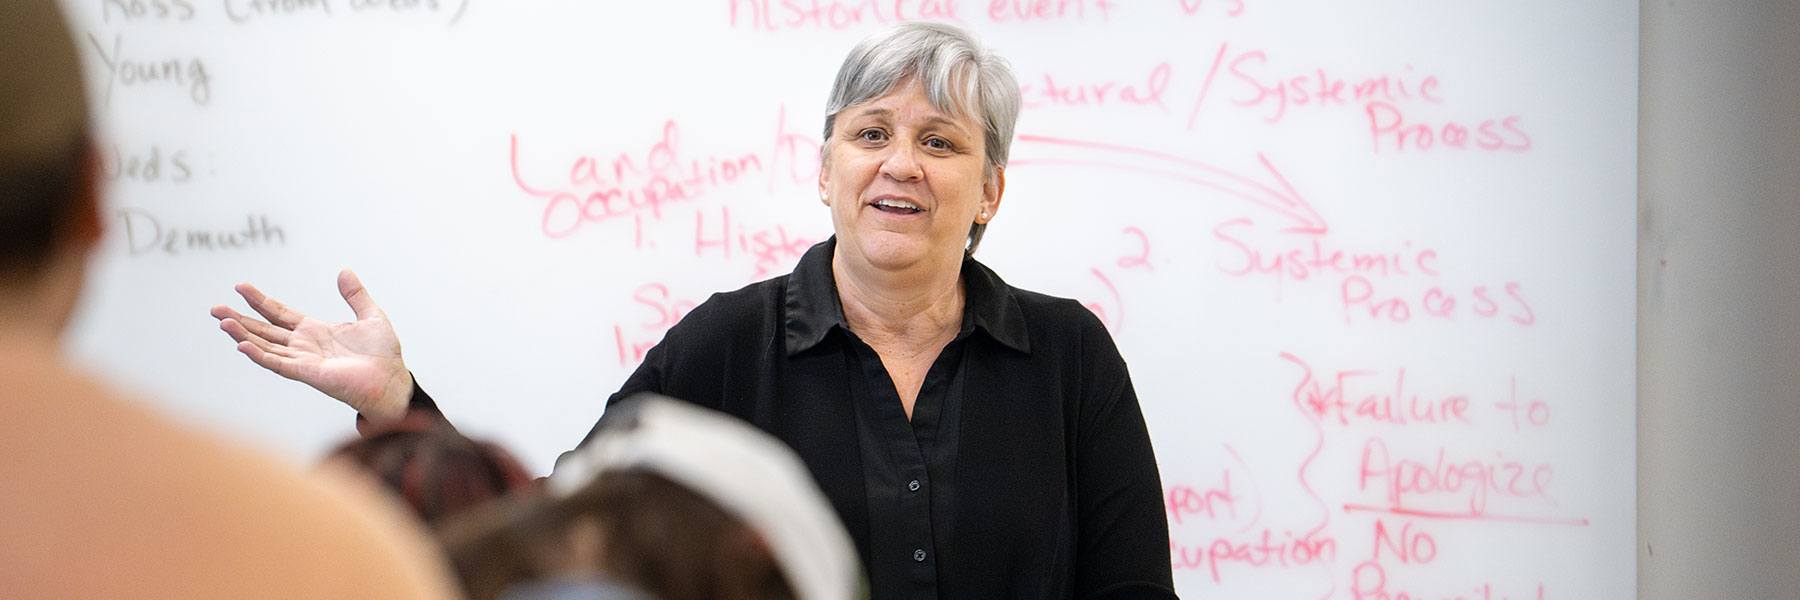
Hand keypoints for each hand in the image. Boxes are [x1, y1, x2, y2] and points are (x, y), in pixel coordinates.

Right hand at [211, 269, 411, 423]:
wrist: (392, 380)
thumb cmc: (384, 355)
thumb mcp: (371, 316)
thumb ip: (356, 295)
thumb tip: (344, 271)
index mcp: (315, 331)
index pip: (280, 313)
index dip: (260, 300)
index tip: (240, 286)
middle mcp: (304, 345)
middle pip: (265, 329)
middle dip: (240, 318)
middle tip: (215, 308)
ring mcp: (303, 360)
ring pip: (265, 345)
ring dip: (243, 334)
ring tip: (222, 321)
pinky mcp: (307, 373)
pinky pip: (278, 363)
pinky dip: (260, 355)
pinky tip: (242, 344)